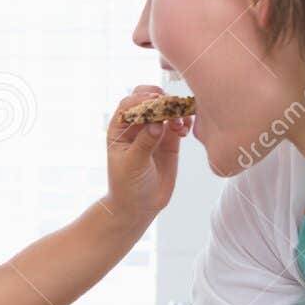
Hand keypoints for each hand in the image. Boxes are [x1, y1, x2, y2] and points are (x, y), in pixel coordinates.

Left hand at [105, 85, 189, 217]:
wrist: (139, 206)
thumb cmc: (127, 185)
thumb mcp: (132, 164)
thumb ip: (144, 143)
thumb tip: (157, 123)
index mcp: (119, 129)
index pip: (129, 105)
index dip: (142, 99)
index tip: (155, 100)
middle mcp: (136, 126)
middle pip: (147, 100)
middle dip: (160, 97)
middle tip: (171, 104)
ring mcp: (154, 132)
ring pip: (166, 109)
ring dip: (175, 110)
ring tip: (180, 124)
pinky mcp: (169, 141)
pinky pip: (178, 123)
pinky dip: (184, 121)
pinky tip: (185, 130)